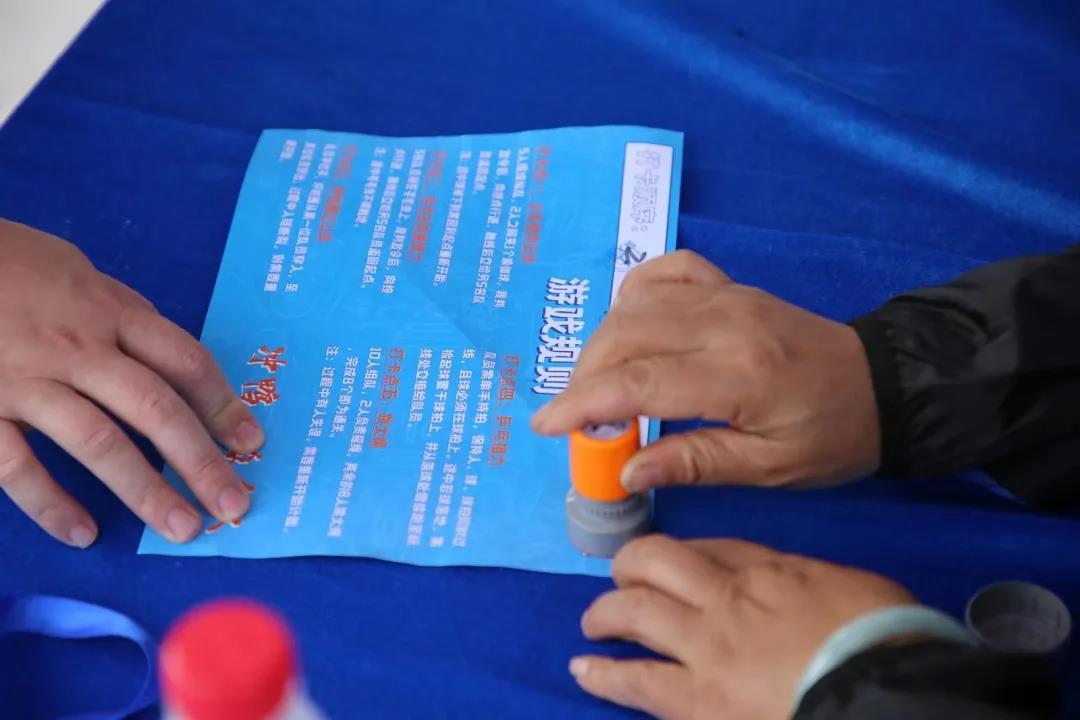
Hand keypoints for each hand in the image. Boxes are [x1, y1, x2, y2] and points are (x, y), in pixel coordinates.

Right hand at [0, 219, 262, 546]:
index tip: (251, 441)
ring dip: (145, 491)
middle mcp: (78, 348)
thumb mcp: (77, 272)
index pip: (185, 361)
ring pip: (98, 441)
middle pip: (155, 408)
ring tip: (183, 529)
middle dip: (201, 461)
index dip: (223, 404)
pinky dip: (50, 503)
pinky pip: (15, 465)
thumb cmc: (8, 263)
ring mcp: (26, 380)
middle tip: (235, 506)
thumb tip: (167, 356)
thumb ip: (121, 315)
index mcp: (110, 312)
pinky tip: (83, 533)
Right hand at [532, 250, 879, 490]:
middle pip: (623, 334)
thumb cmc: (830, 436)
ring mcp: (726, 295)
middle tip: (576, 417)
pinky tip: (630, 327)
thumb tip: (624, 471)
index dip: (582, 403)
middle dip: (583, 375)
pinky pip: (664, 272)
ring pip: (634, 302)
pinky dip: (633, 295)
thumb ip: (696, 463)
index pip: (638, 381)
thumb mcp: (770, 468)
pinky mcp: (729, 284)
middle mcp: (724, 322)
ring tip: (599, 385)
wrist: (883, 384)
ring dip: (601, 341)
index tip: (545, 426)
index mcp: (737, 374)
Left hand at [571, 535, 914, 719]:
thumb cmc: (884, 640)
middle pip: (658, 563)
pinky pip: (636, 682)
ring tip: (593, 621)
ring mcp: (705, 648)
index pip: (711, 548)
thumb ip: (808, 582)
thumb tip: (795, 589)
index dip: (685, 553)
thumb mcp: (851, 588)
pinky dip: (604, 673)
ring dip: (607, 613)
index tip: (675, 561)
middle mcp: (725, 599)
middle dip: (632, 565)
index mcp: (769, 571)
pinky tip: (582, 668)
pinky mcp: (695, 701)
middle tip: (623, 577)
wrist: (881, 692)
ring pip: (634, 611)